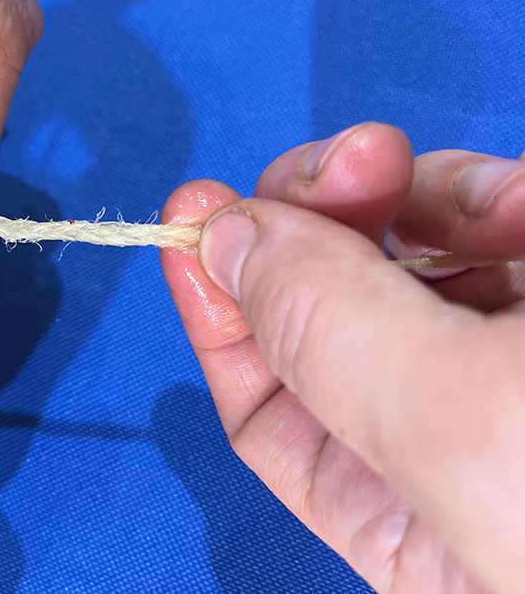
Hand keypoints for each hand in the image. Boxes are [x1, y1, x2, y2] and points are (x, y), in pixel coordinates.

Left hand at [160, 123, 524, 592]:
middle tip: (351, 162)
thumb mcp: (451, 424)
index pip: (267, 410)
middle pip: (332, 309)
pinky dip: (498, 200)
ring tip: (473, 191)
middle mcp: (454, 446)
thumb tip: (224, 243)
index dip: (220, 306)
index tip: (193, 210)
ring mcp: (509, 365)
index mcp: (402, 522)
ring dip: (422, 196)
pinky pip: (499, 230)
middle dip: (320, 219)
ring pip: (416, 252)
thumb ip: (326, 332)